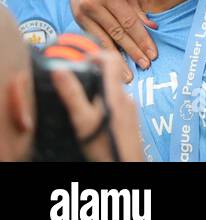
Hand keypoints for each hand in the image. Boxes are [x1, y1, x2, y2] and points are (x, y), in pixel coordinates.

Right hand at [50, 47, 144, 161]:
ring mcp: (130, 108)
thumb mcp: (83, 120)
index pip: (110, 59)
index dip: (94, 54)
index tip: (79, 60)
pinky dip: (103, 105)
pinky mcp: (130, 119)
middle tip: (74, 82)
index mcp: (115, 94)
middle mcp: (126, 98)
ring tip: (81, 103)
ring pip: (112, 91)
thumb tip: (60, 70)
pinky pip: (116, 104)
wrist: (126, 165)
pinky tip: (93, 117)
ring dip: (97, 92)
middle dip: (92, 75)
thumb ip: (72, 94)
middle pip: (110, 75)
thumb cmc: (105, 147)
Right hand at [70, 0, 157, 76]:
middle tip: (145, 65)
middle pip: (118, 34)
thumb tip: (153, 28)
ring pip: (103, 40)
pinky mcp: (76, 21)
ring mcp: (83, 13)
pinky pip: (93, 40)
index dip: (142, 40)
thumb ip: (138, 10)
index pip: (129, 23)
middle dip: (133, 51)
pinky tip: (111, 64)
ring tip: (128, 74)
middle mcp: (94, 4)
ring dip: (117, 59)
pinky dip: (104, 52)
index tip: (153, 54)